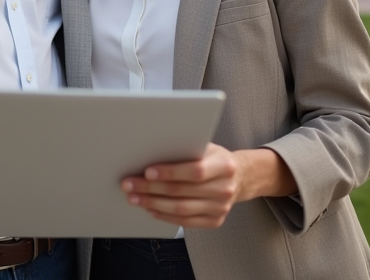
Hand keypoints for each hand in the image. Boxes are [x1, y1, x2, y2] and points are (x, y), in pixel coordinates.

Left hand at [122, 144, 294, 228]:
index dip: (170, 172)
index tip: (147, 171)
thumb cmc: (215, 159)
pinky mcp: (215, 221)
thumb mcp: (207, 147)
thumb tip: (153, 150)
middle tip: (129, 184)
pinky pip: (185, 222)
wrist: (239, 178)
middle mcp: (225, 189)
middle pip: (182, 191)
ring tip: (135, 197)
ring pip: (181, 209)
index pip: (194, 171)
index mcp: (224, 165)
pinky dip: (165, 216)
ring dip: (153, 203)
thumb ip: (187, 149)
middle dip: (151, 188)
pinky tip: (150, 209)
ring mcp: (221, 208)